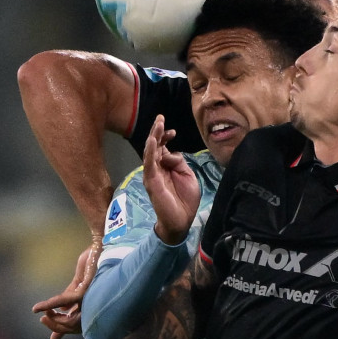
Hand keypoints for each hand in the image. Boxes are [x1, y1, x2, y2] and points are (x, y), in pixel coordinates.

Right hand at [32, 237, 102, 338]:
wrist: (101, 244)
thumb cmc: (92, 261)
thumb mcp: (77, 281)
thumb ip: (69, 295)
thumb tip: (58, 308)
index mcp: (90, 303)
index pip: (78, 323)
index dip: (64, 332)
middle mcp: (93, 303)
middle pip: (75, 325)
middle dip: (57, 327)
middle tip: (42, 320)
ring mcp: (92, 297)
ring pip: (72, 318)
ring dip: (54, 318)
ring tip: (41, 314)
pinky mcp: (87, 288)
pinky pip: (67, 301)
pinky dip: (51, 304)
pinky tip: (40, 306)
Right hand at [143, 115, 200, 245]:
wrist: (182, 220)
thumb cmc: (185, 200)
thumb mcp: (188, 176)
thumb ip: (179, 163)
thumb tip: (171, 153)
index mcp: (166, 167)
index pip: (163, 147)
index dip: (166, 137)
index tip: (173, 131)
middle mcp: (157, 169)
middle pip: (155, 146)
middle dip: (157, 131)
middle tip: (160, 117)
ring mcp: (152, 174)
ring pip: (150, 152)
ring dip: (154, 137)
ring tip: (158, 124)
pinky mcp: (151, 181)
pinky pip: (149, 164)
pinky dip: (151, 152)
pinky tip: (153, 141)